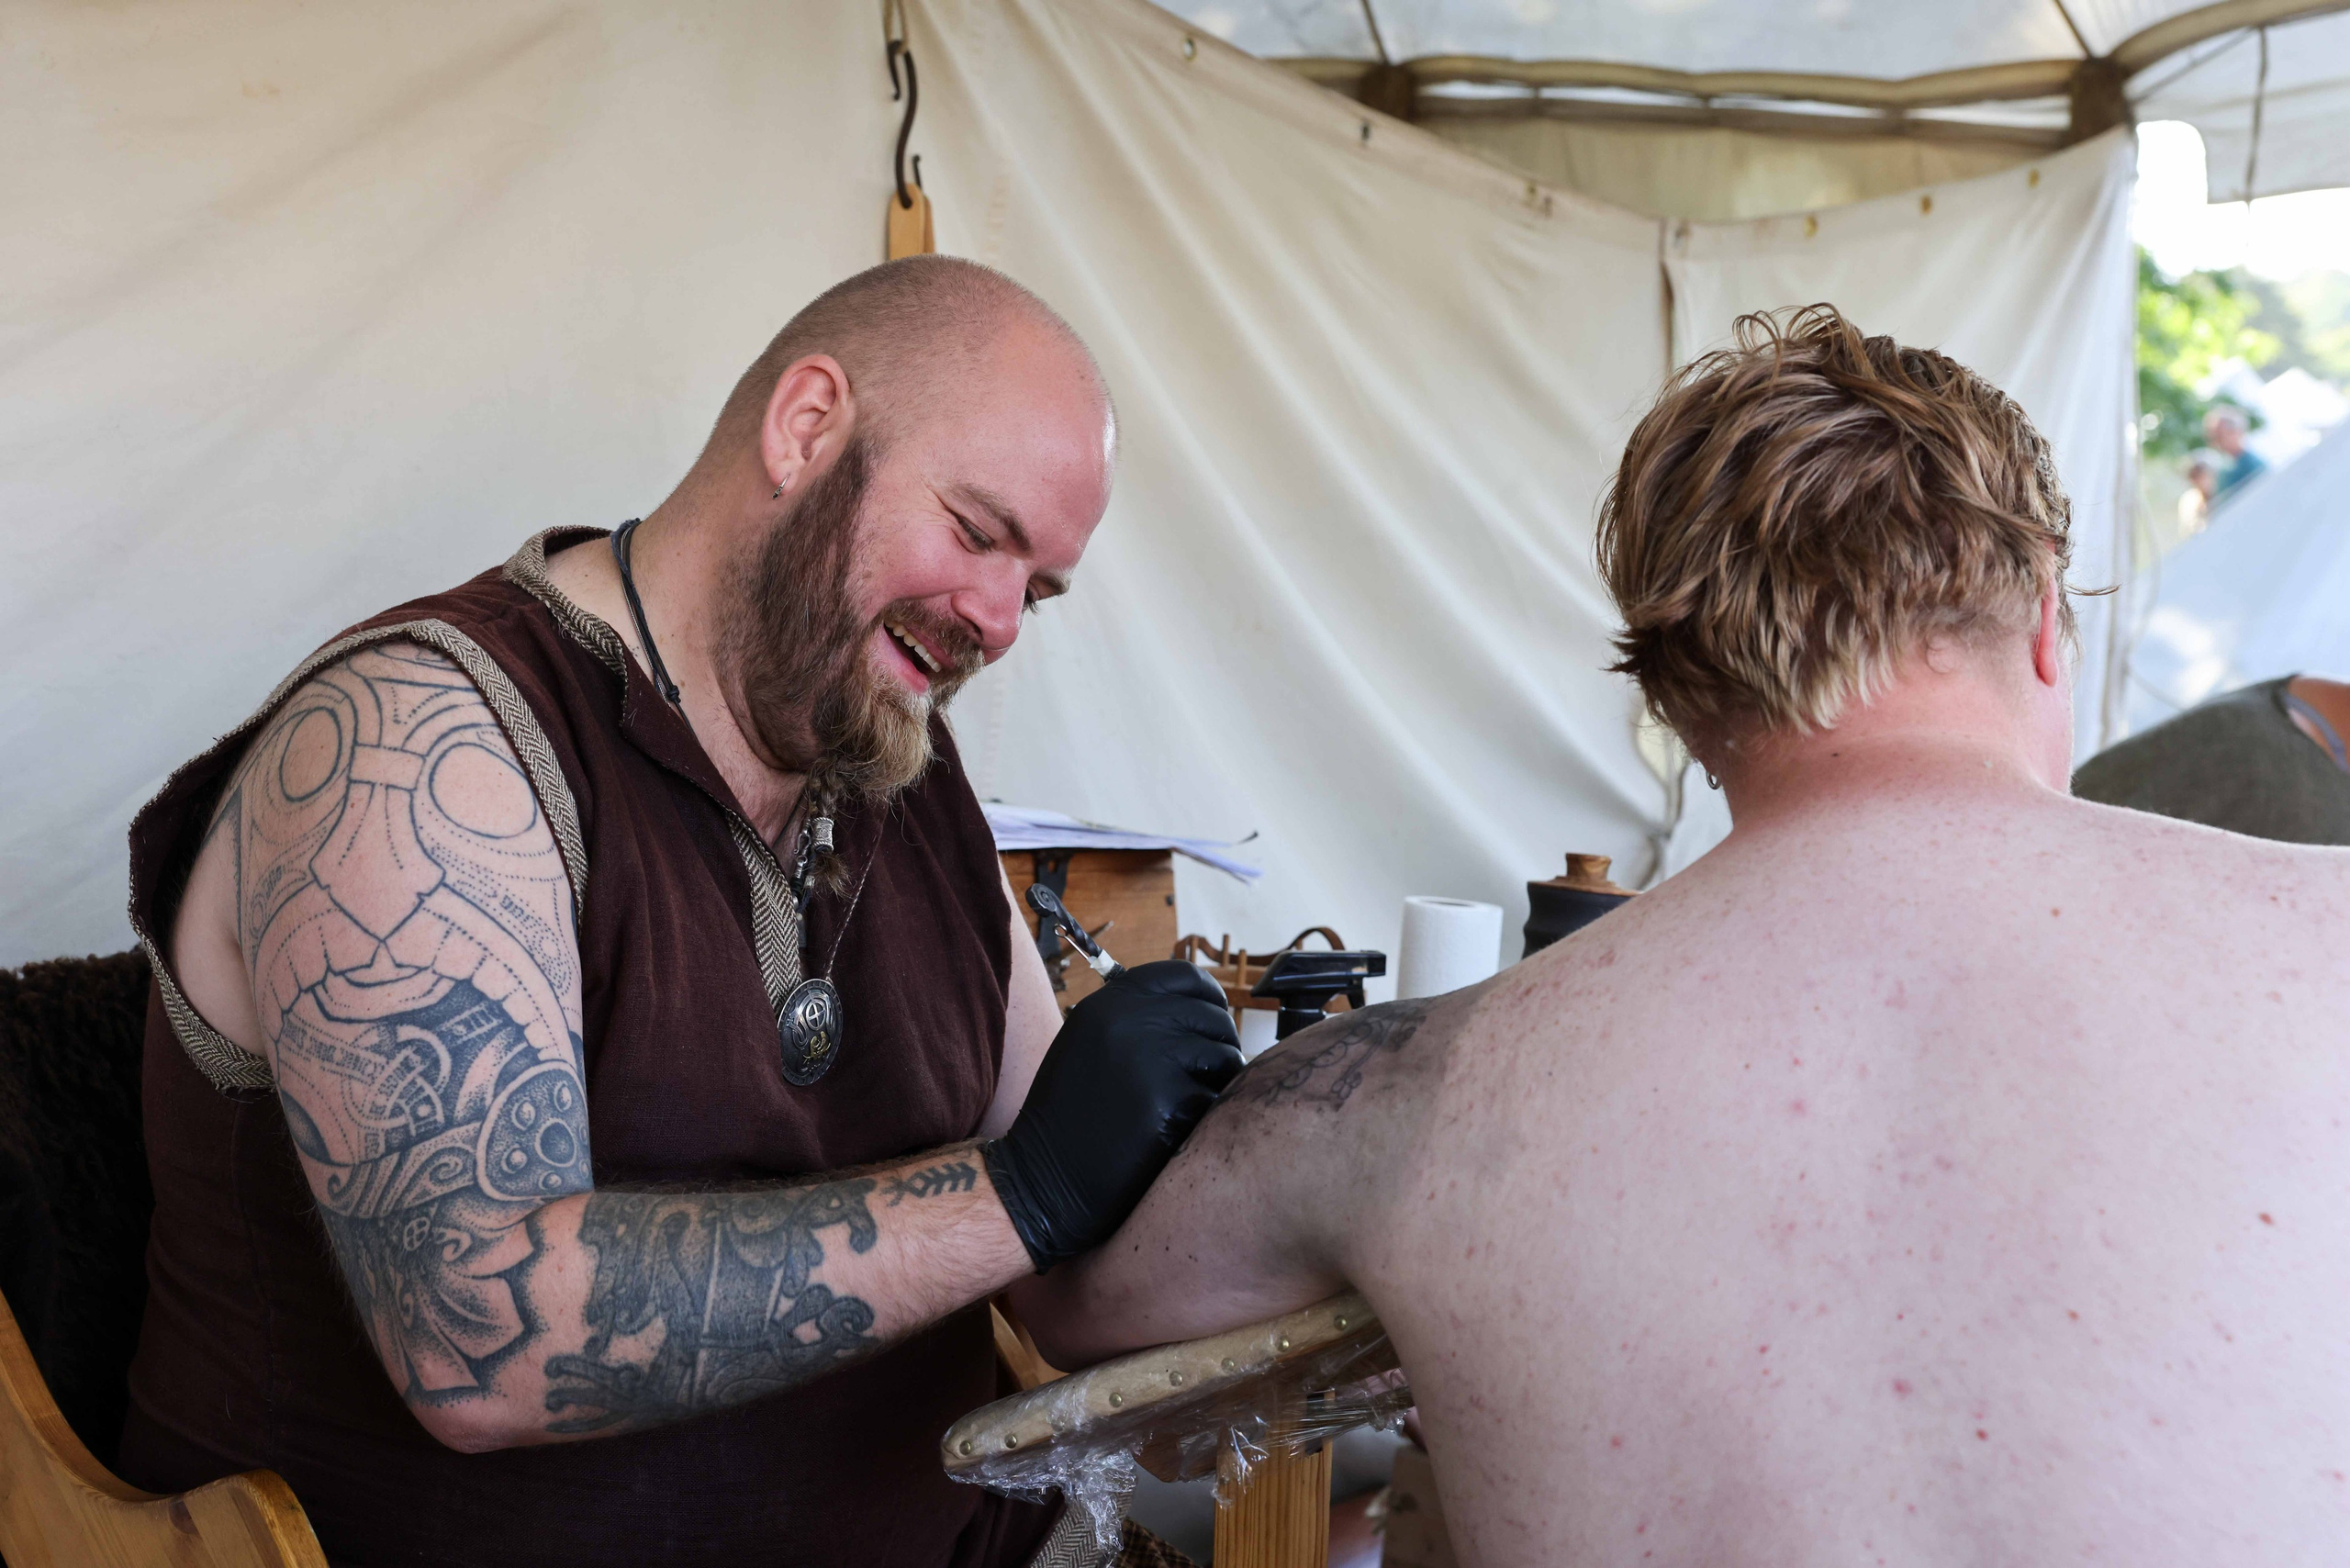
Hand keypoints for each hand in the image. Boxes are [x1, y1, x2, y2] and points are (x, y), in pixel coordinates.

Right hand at [983, 961, 1243, 1269]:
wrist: (1044, 1180)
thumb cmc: (1073, 1115)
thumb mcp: (1091, 1043)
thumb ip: (1139, 1016)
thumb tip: (1207, 1005)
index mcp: (1110, 1003)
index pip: (1186, 976)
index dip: (1210, 997)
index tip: (1215, 1018)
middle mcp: (1130, 1021)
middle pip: (1214, 1017)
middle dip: (1220, 1047)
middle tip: (1204, 1078)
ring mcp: (1151, 1060)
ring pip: (1225, 1058)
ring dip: (1217, 1084)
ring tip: (1183, 1107)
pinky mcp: (1169, 1105)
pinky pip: (1216, 1101)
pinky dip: (1205, 1119)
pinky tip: (1172, 1134)